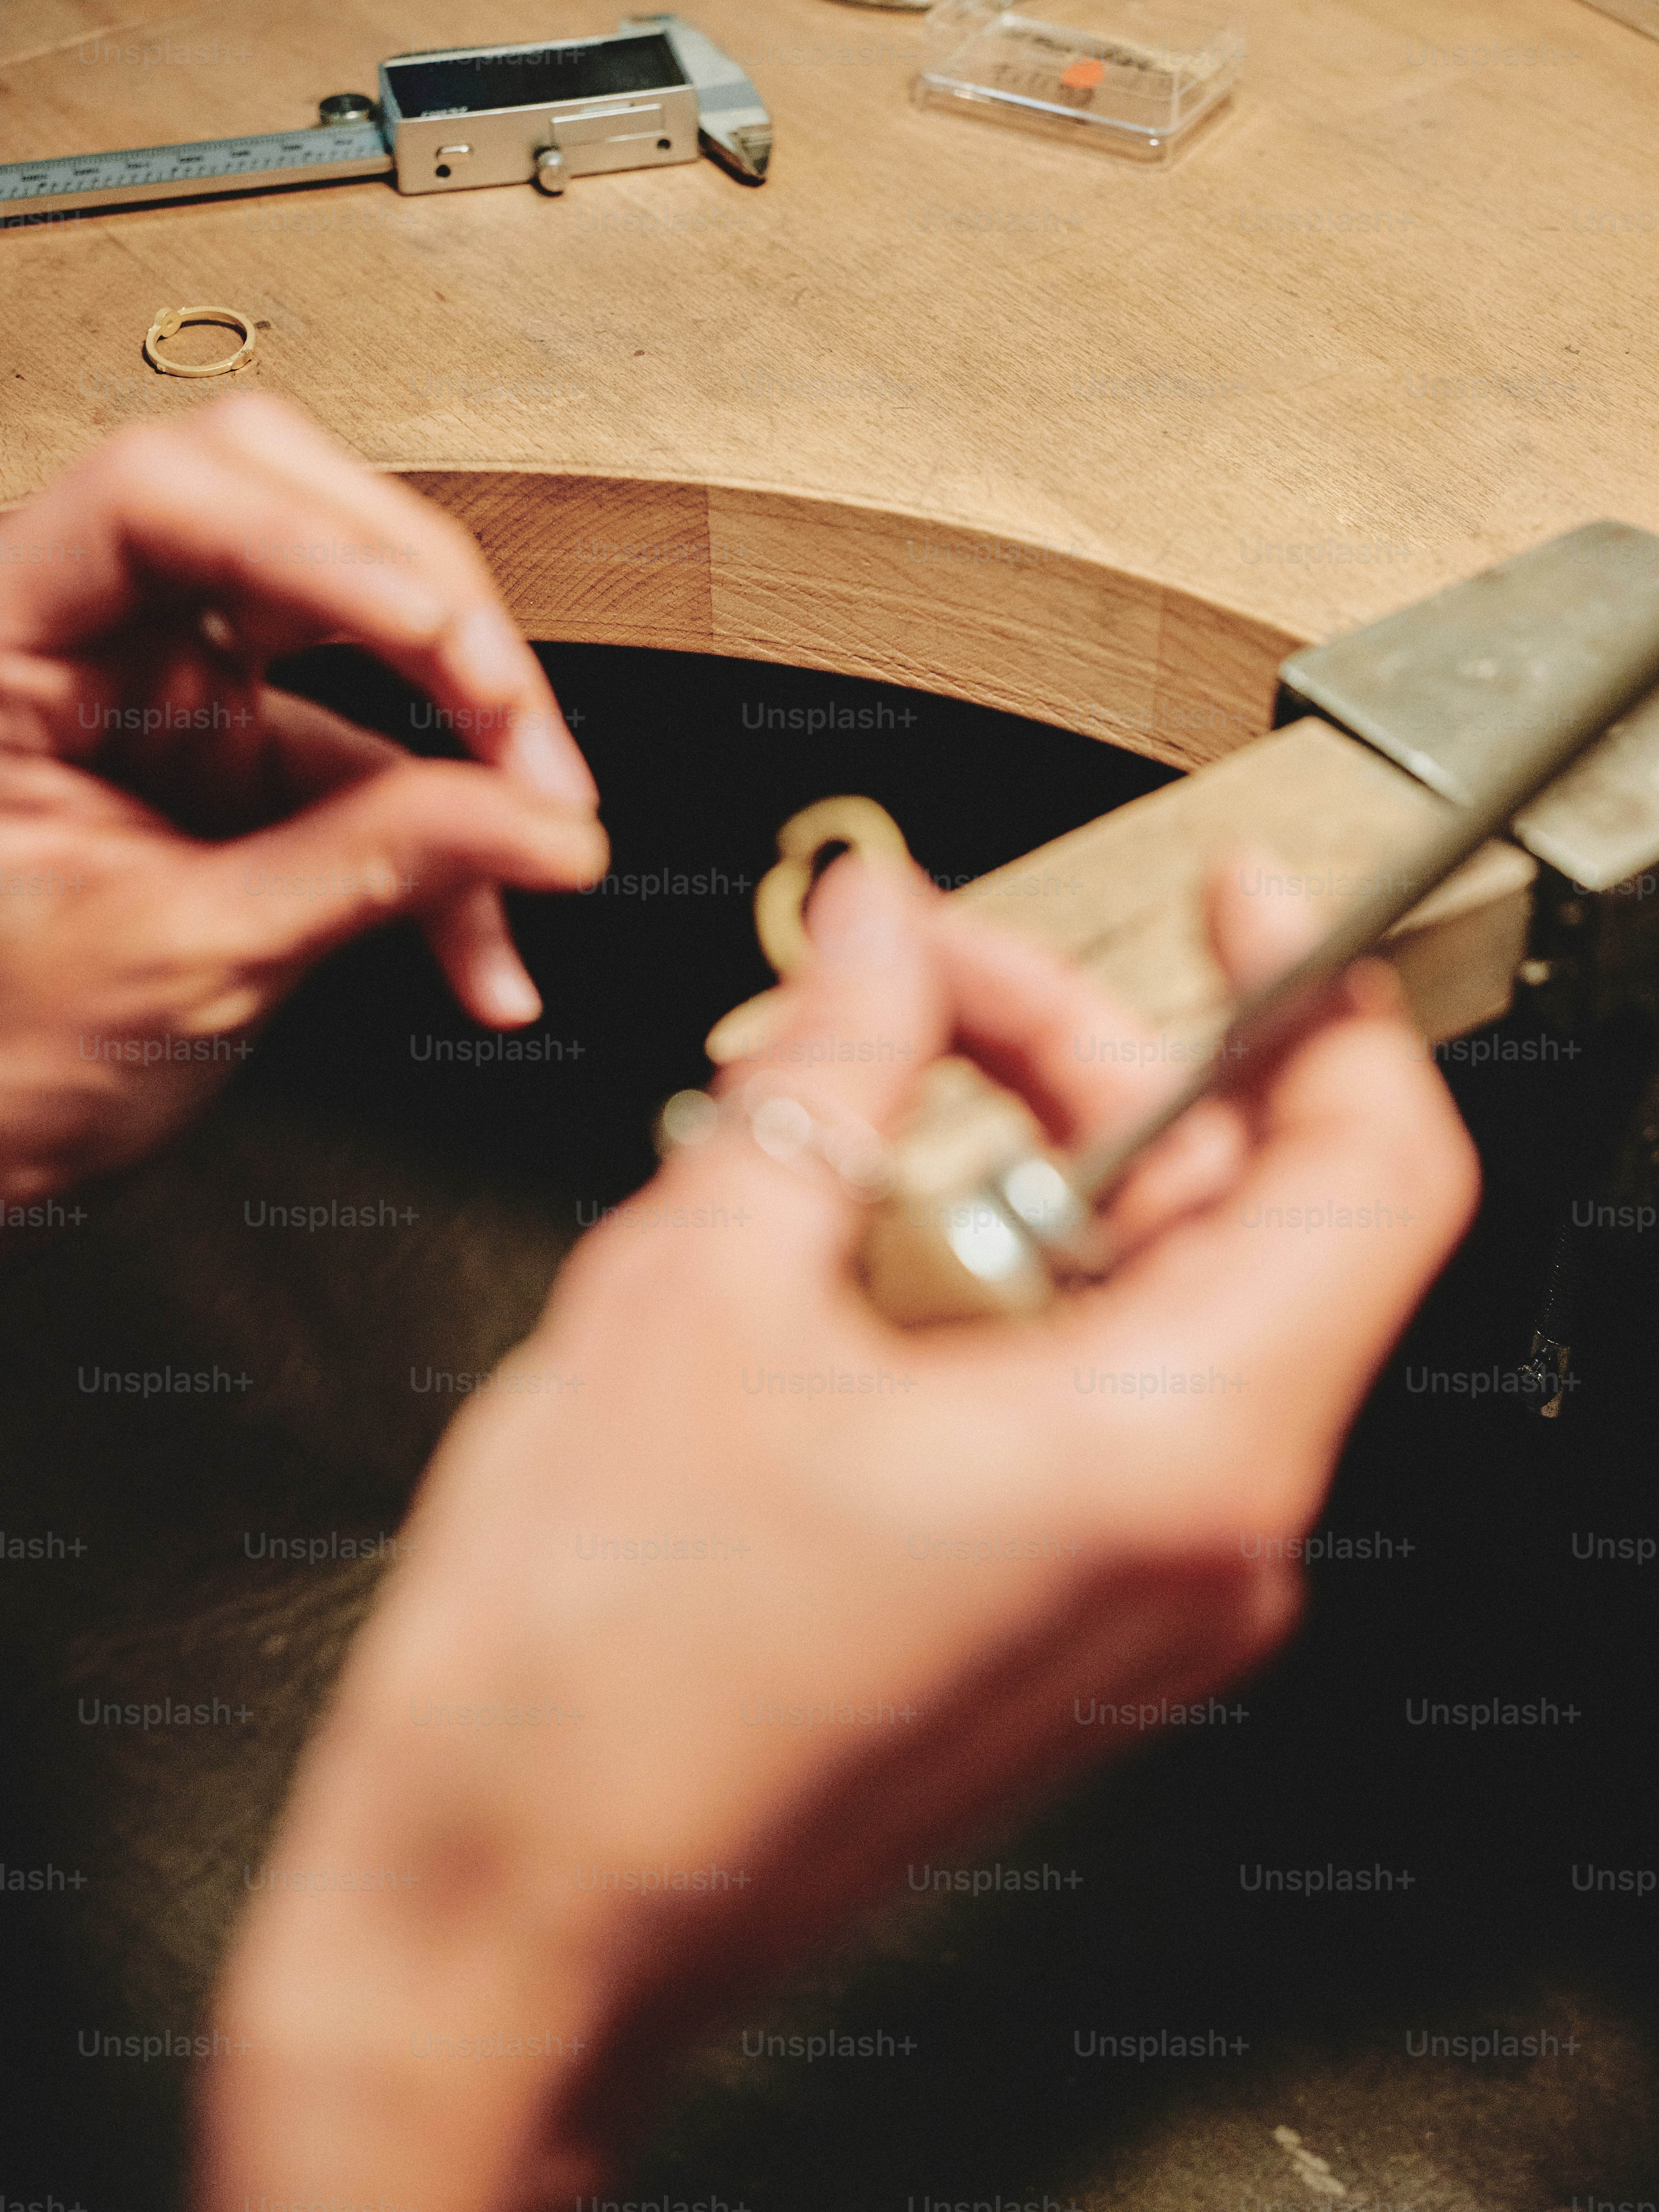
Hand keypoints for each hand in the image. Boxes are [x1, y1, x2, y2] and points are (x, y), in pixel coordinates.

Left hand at [0, 393, 605, 1195]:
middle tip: (517, 727)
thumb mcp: (190, 964)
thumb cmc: (0, 1060)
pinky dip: (449, 841)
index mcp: (0, 646)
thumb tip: (536, 827)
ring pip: (352, 609)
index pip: (163, 500)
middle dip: (432, 608)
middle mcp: (83, 634)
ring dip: (468, 714)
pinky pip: (373, 757)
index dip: (319, 545)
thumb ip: (370, 874)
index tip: (442, 640)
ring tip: (541, 826)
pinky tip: (483, 943)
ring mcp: (165, 685)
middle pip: (285, 508)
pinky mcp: (235, 752)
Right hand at [199, 857, 1478, 2209]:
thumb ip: (827, 1071)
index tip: (1244, 908)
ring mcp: (1139, 1586)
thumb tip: (877, 936)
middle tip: (917, 989)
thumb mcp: (700, 1285)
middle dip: (1077, 1064)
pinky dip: (981, 1282)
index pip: (1371, 1172)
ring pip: (1142, 1294)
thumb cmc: (583, 1679)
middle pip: (1232, 1213)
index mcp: (1170, 1457)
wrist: (509, 1917)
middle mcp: (1199, 1538)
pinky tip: (832, 1253)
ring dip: (998, 1173)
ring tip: (816, 1130)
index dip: (1323, 1003)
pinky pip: (1084, 1387)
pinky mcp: (1065, 1604)